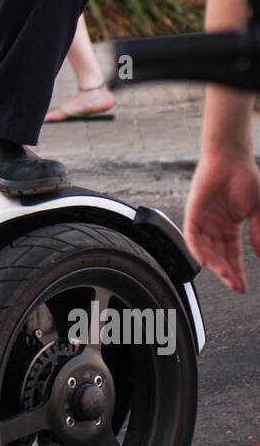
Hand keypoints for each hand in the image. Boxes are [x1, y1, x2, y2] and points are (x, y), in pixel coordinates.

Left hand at [183, 149, 259, 292]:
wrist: (231, 157)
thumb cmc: (245, 178)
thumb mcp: (257, 211)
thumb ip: (258, 232)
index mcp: (230, 228)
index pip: (232, 256)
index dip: (237, 272)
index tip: (242, 288)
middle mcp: (215, 227)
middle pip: (219, 256)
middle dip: (227, 272)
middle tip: (235, 286)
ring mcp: (203, 220)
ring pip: (206, 249)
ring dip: (215, 263)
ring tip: (225, 275)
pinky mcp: (193, 212)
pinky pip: (192, 235)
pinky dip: (197, 248)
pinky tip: (205, 260)